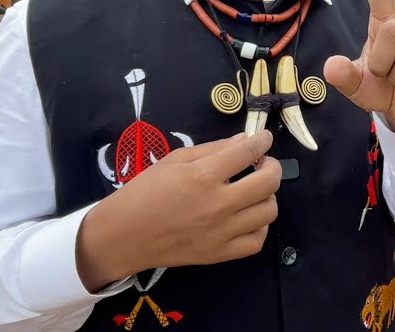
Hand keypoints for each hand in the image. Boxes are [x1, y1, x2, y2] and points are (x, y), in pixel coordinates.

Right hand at [76, 132, 280, 289]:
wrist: (122, 236)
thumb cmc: (144, 192)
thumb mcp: (174, 160)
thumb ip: (212, 149)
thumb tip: (243, 140)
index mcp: (203, 176)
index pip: (248, 152)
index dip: (261, 141)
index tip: (263, 139)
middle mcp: (217, 204)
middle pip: (268, 182)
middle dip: (272, 166)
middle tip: (262, 163)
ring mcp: (221, 232)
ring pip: (268, 212)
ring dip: (267, 196)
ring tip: (254, 191)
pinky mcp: (219, 254)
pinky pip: (257, 242)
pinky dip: (259, 227)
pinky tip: (248, 217)